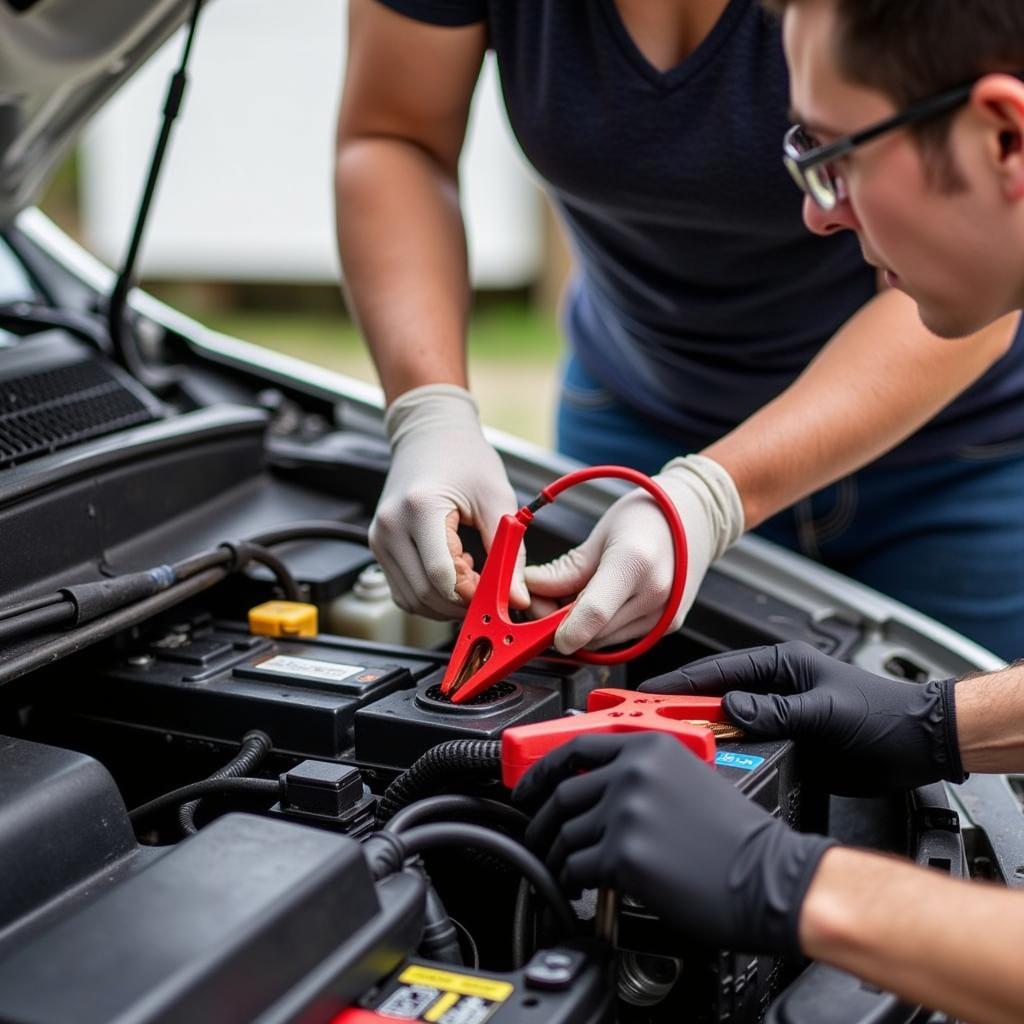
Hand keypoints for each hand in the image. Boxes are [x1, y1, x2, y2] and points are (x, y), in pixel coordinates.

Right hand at [370, 384, 528, 618]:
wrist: (430, 433)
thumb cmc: (463, 457)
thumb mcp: (496, 498)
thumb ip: (509, 550)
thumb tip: (517, 597)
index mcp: (420, 509)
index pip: (443, 576)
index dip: (475, 595)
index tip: (501, 595)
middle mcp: (390, 527)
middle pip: (426, 594)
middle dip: (464, 603)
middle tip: (492, 590)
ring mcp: (379, 539)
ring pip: (413, 600)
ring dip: (447, 603)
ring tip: (472, 576)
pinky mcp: (379, 547)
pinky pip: (404, 591)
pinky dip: (431, 595)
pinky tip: (453, 574)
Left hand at [513, 732, 833, 954]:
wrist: (770, 877)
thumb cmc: (738, 837)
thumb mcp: (687, 778)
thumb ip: (640, 774)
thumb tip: (594, 788)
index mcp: (648, 749)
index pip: (575, 749)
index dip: (541, 772)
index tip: (527, 788)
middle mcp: (632, 773)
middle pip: (561, 794)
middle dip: (542, 822)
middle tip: (538, 839)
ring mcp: (626, 812)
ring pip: (565, 834)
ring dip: (557, 857)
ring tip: (563, 870)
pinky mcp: (624, 855)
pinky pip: (576, 868)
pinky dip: (570, 881)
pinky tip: (581, 887)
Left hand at [523, 455, 743, 652]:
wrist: (696, 519)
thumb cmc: (648, 518)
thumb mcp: (600, 535)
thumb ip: (566, 569)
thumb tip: (532, 589)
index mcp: (634, 563)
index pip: (592, 613)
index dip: (560, 630)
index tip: (538, 630)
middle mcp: (655, 595)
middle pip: (594, 633)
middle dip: (562, 627)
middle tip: (545, 604)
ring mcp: (665, 615)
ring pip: (605, 642)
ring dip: (582, 630)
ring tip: (573, 600)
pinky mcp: (667, 627)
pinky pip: (622, 639)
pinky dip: (602, 629)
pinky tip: (598, 606)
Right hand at [640, 641, 966, 795]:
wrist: (921, 746)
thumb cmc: (885, 715)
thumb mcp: (827, 711)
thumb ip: (778, 710)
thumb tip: (731, 709)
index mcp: (782, 664)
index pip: (718, 670)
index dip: (679, 682)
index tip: (646, 692)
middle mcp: (775, 687)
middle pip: (713, 695)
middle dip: (677, 706)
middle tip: (639, 718)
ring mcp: (778, 714)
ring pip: (724, 722)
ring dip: (697, 731)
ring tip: (662, 742)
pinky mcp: (786, 742)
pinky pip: (743, 745)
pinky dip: (720, 752)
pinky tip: (702, 762)